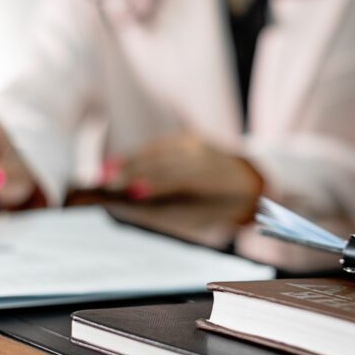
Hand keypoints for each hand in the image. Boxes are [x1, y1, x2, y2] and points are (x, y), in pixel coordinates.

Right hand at [102, 134, 264, 201]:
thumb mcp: (200, 217)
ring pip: (159, 151)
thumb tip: (130, 206)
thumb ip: (168, 212)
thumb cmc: (219, 207)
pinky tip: (121, 162)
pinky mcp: (189, 138)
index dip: (154, 184)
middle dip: (133, 172)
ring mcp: (197, 143)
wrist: (249, 180)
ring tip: (106, 173)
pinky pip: (160, 146)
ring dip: (130, 161)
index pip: (179, 179)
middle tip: (105, 183)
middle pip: (163, 162)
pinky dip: (139, 154)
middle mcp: (205, 156)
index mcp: (213, 179)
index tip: (128, 192)